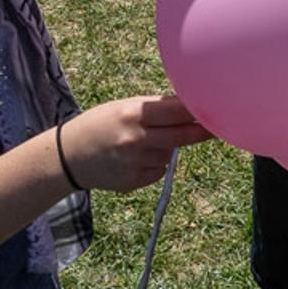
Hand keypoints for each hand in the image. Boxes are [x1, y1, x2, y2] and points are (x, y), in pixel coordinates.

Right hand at [54, 94, 209, 191]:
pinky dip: (154, 163)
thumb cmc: (99, 124)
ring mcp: (135, 164)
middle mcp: (136, 139)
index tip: (218, 108)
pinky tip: (134, 158)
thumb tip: (188, 106)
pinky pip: (158, 170)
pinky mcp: (134, 182)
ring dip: (166, 147)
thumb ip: (154, 108)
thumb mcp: (123, 107)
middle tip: (216, 127)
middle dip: (201, 132)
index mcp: (133, 114)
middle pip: (182, 136)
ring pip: (169, 154)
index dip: (198, 111)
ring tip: (141, 142)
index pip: (176, 111)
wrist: (69, 156)